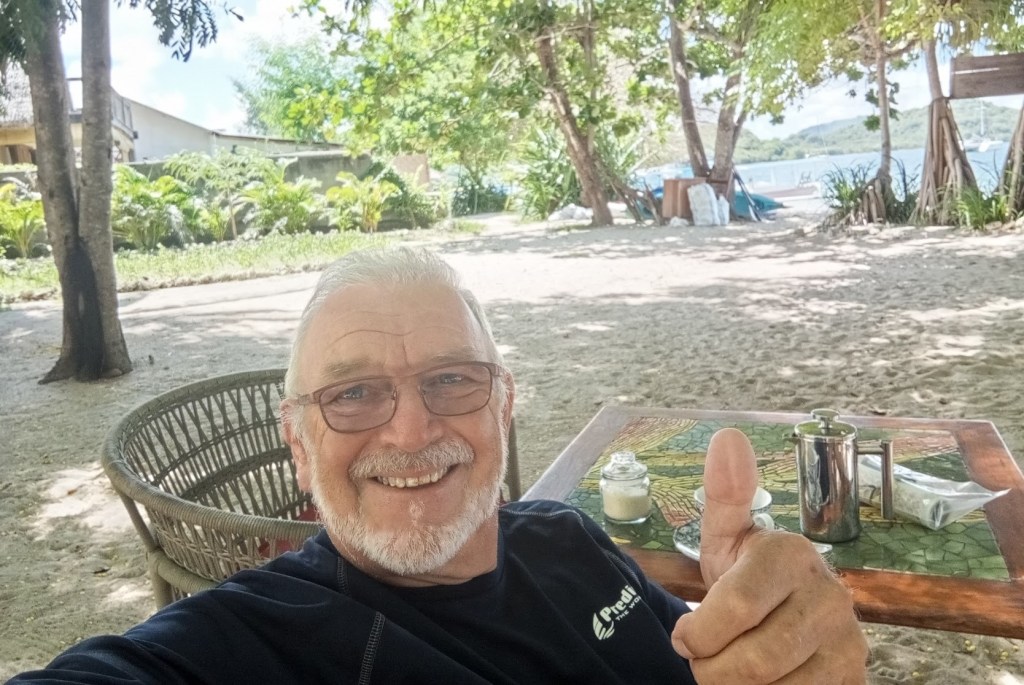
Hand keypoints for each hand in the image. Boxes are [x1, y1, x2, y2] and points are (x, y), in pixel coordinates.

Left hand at [671, 428, 867, 683]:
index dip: (698, 632)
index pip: (736, 606)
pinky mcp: (855, 679)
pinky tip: (758, 684)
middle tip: (701, 663)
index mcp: (791, 554)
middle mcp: (830, 596)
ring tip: (725, 672)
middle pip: (754, 659)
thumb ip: (723, 496)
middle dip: (712, 670)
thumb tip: (727, 437)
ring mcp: (848, 643)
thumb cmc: (749, 581)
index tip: (683, 636)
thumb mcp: (728, 541)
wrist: (795, 625)